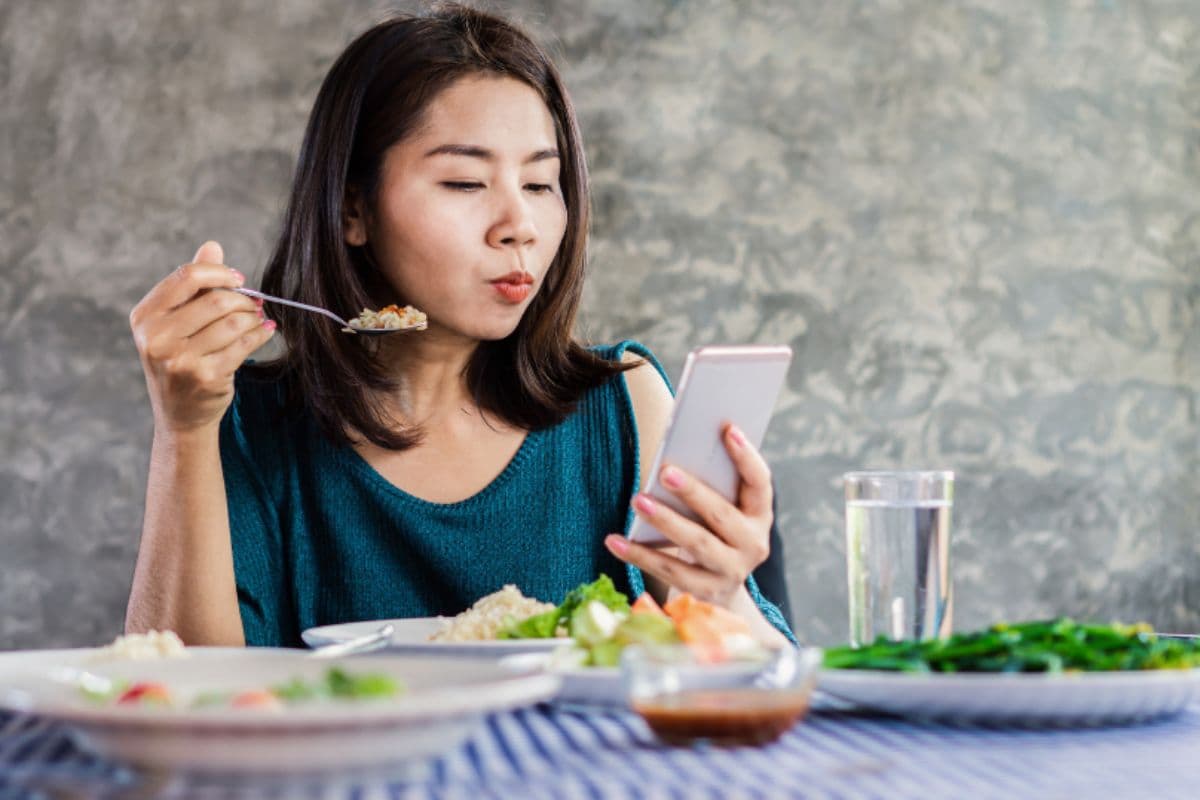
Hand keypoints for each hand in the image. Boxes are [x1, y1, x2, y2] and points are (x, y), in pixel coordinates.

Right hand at [130, 241, 274, 434]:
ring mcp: (179, 360)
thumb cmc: (180, 360)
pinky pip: (244, 344)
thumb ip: (193, 284)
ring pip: (233, 322)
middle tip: (255, 304)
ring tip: (258, 318)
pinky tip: (266, 330)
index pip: (186, 277)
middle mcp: (156, 338)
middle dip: (243, 299)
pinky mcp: (205, 377)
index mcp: (145, 317)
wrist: (180, 415)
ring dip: (254, 317)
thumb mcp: (176, 322)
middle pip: (215, 300)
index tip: (239, 281)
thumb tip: (212, 246)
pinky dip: (261, 334)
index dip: (220, 274)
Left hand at [604, 423, 772, 607]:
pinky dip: (639, 555)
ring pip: (696, 544)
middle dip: (694, 492)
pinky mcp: (704, 593)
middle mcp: (753, 545)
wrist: (721, 595)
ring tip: (638, 500)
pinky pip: (669, 572)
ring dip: (666, 520)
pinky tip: (614, 540)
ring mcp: (730, 572)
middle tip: (666, 472)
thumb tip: (675, 454)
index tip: (727, 430)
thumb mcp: (722, 512)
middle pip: (722, 515)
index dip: (746, 457)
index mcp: (759, 517)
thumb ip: (711, 487)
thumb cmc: (713, 535)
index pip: (759, 483)